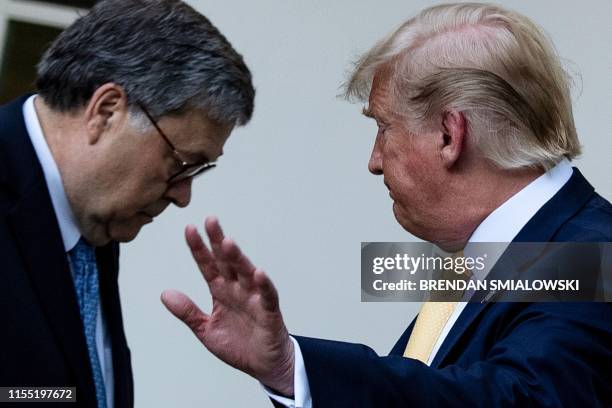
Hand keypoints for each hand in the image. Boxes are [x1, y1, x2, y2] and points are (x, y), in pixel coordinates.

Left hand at [161, 217, 294, 395]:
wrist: (263, 365)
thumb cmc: (238, 345)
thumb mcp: (205, 330)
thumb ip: (187, 312)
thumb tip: (165, 294)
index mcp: (221, 291)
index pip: (208, 265)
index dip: (199, 248)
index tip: (189, 229)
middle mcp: (237, 289)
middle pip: (227, 261)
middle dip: (218, 241)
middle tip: (211, 220)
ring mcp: (254, 298)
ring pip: (246, 273)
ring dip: (237, 258)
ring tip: (227, 243)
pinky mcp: (269, 312)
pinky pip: (267, 295)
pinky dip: (264, 284)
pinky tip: (259, 272)